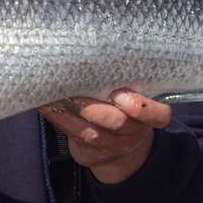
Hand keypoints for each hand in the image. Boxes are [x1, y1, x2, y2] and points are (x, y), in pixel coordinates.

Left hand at [38, 90, 171, 184]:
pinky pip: (72, 135)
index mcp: (150, 116)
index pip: (158, 115)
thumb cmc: (125, 109)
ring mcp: (111, 146)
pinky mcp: (89, 154)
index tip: (121, 94)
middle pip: (118, 123)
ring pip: (89, 132)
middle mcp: (133, 133)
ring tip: (55, 94)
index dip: (142, 108)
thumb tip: (100, 48)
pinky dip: (57, 118)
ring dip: (70, 112)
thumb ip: (127, 80)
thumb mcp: (136, 96)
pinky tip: (44, 103)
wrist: (121, 150)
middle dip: (97, 109)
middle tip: (78, 94)